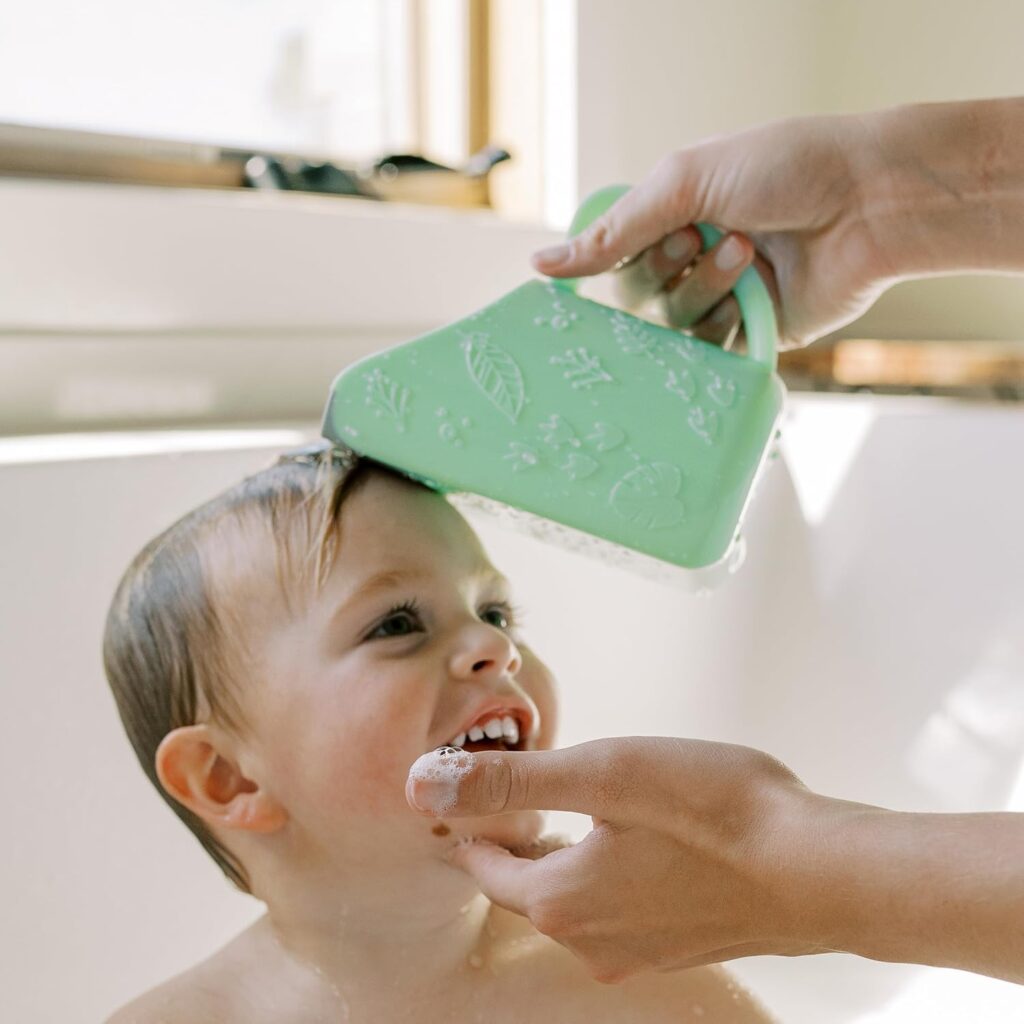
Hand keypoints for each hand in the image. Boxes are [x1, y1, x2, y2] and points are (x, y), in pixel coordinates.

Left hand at [407, 737, 834, 981]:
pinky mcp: (679, 946)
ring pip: (573, 899)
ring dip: (564, 854)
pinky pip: (617, 909)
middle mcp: (592, 940)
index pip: (485, 866)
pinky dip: (607, 872)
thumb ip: (513, 781)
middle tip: (523, 787)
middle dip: (517, 837)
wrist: (818, 869)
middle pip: (527, 886)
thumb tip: (424, 784)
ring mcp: (639, 950)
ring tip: (578, 806)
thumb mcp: (601, 775)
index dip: (471, 824)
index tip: (470, 788)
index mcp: (561, 900)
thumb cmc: (712, 811)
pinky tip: (636, 840)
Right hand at [535, 113, 891, 348]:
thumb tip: (540, 265)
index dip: (620, 256)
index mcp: (675, 217)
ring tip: (748, 253)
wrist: (867, 202)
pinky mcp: (753, 334)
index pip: (616, 257)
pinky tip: (755, 293)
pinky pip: (711, 353)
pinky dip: (725, 326)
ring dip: (704, 288)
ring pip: (675, 325)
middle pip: (639, 298)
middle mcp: (693, 261)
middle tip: (700, 236)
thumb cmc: (784, 170)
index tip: (642, 241)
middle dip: (667, 268)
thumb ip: (613, 230)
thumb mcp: (684, 181)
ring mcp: (724, 300)